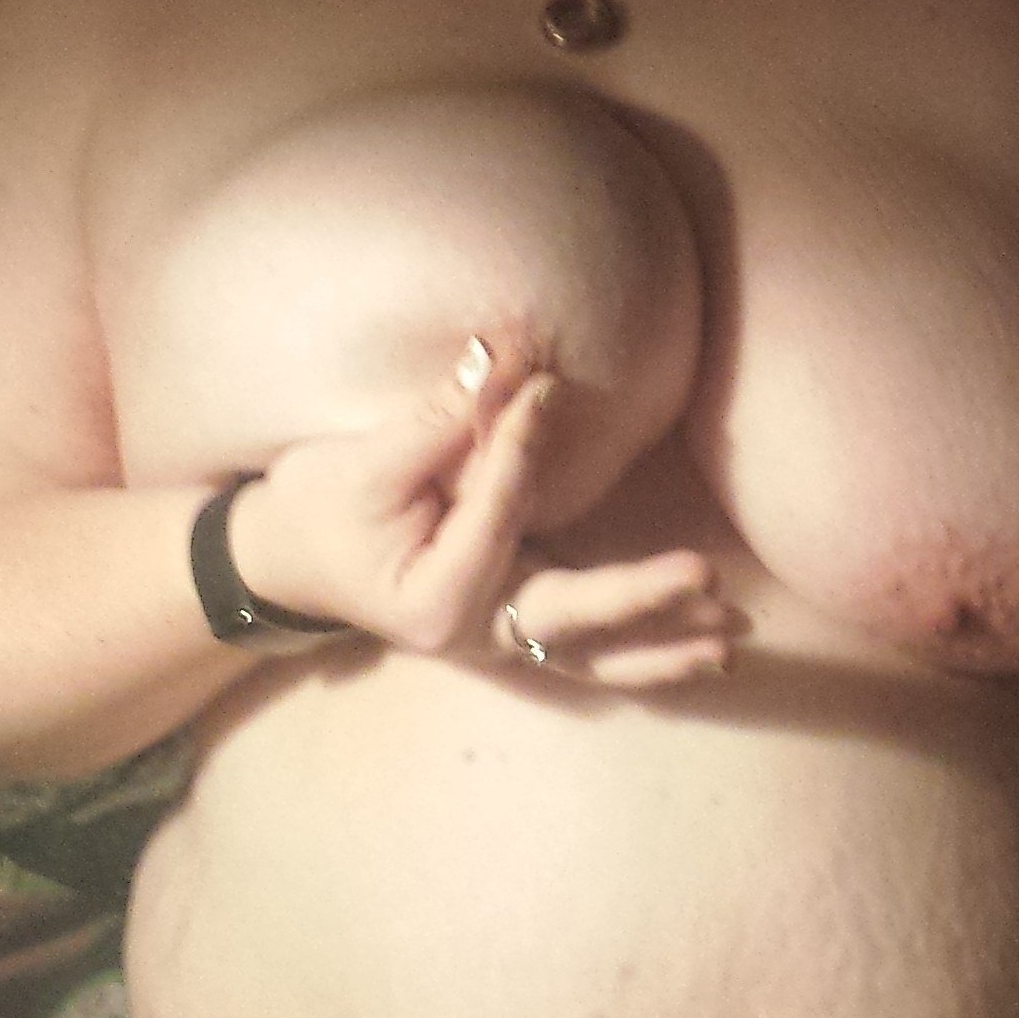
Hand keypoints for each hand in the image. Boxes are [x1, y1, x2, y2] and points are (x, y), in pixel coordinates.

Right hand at [231, 347, 739, 686]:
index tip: (546, 388)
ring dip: (663, 649)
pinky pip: (589, 651)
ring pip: (592, 656)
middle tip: (703, 574)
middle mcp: (474, 633)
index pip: (497, 514)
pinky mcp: (516, 626)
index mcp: (433, 597)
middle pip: (567, 617)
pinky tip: (707, 651)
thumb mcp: (366, 461)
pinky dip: (644, 655)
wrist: (287, 562)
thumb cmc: (320, 508)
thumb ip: (442, 421)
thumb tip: (506, 361)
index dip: (523, 448)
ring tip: (732, 640)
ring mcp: (499, 638)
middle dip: (638, 597)